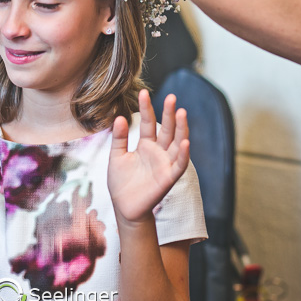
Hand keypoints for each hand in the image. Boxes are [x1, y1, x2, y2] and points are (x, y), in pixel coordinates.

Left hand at [108, 90, 189, 225]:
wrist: (124, 208)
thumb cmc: (121, 183)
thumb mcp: (116, 156)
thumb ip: (119, 138)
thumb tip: (120, 117)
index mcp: (145, 145)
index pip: (148, 123)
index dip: (147, 109)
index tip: (143, 93)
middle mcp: (158, 152)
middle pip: (167, 129)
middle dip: (170, 114)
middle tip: (171, 97)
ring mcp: (165, 164)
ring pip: (176, 143)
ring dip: (181, 129)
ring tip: (182, 112)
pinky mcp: (168, 178)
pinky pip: (179, 165)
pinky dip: (182, 154)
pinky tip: (184, 142)